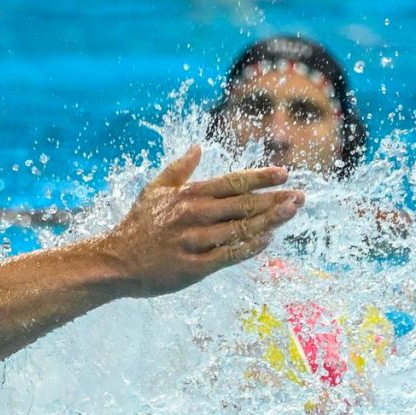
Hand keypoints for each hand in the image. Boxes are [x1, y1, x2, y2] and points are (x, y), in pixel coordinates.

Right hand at [100, 145, 303, 296]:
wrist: (115, 262)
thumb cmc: (136, 226)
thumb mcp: (153, 191)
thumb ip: (179, 169)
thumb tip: (199, 147)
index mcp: (186, 195)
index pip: (231, 182)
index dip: (260, 178)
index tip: (283, 174)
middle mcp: (193, 215)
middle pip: (242, 205)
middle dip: (274, 199)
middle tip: (300, 196)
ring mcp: (194, 241)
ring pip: (240, 229)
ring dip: (270, 220)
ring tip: (292, 212)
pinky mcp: (193, 267)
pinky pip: (228, 255)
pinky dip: (250, 247)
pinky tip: (268, 239)